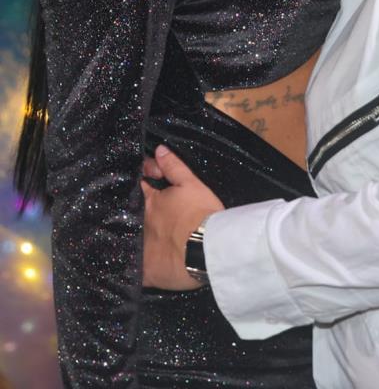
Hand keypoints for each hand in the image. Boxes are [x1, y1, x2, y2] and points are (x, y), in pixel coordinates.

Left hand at [141, 145, 222, 290]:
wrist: (206, 249)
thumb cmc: (200, 213)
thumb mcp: (191, 184)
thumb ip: (173, 167)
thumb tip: (158, 149)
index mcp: (150, 203)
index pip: (137, 188)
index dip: (140, 183)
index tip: (144, 182)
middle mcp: (140, 225)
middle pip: (130, 215)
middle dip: (131, 211)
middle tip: (140, 212)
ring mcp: (141, 249)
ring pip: (129, 241)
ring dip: (130, 237)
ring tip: (136, 237)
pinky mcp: (146, 271)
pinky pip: (133, 269)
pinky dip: (132, 265)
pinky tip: (130, 266)